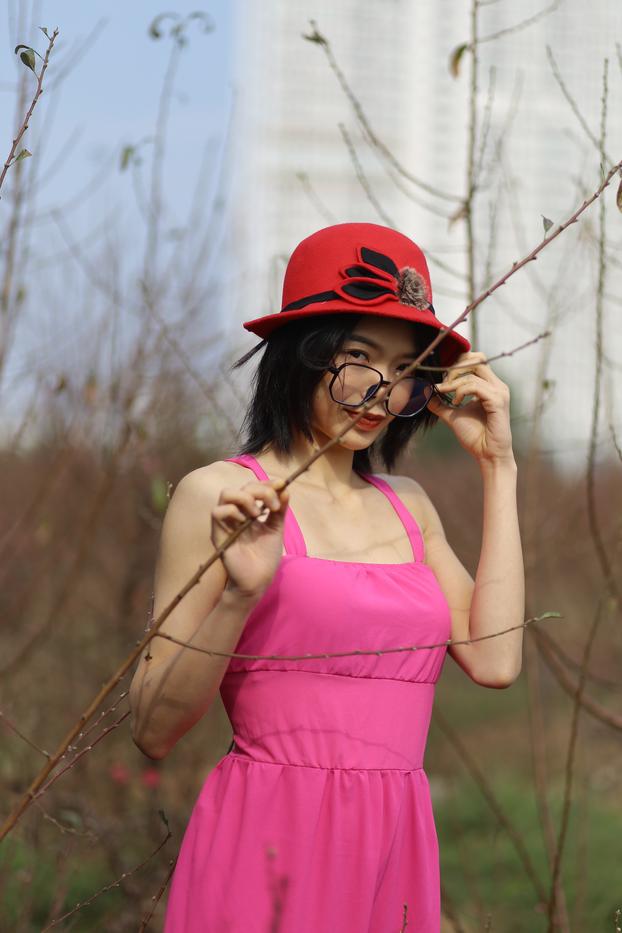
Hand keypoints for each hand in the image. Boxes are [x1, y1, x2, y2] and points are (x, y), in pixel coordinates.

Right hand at [211, 480, 289, 598]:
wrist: (259, 580)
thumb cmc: (266, 556)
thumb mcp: (276, 529)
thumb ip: (280, 509)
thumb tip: (285, 488)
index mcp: (249, 511)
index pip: (253, 486)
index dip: (266, 483)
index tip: (281, 485)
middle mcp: (236, 513)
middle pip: (242, 486)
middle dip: (261, 491)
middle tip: (273, 507)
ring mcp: (226, 522)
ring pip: (226, 493)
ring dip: (246, 498)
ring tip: (258, 514)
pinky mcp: (218, 533)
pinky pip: (217, 512)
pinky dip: (233, 511)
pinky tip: (245, 522)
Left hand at [426, 351, 513, 463]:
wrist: (487, 454)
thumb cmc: (475, 436)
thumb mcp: (453, 415)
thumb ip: (441, 403)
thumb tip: (426, 394)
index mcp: (489, 386)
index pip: (475, 360)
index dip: (457, 363)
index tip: (441, 377)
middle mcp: (497, 385)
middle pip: (477, 359)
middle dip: (455, 368)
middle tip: (443, 383)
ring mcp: (499, 392)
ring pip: (473, 372)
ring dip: (454, 382)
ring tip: (446, 394)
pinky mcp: (498, 401)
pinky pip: (475, 386)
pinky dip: (460, 391)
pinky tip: (455, 402)